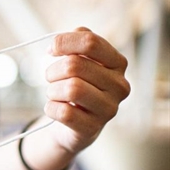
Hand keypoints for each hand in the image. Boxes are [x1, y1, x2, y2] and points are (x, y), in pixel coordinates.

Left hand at [45, 27, 130, 153]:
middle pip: (74, 65)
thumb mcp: (80, 60)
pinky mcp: (93, 128)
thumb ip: (76, 42)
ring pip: (71, 88)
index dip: (63, 42)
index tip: (51, 51)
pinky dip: (51, 108)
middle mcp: (119, 85)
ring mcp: (109, 109)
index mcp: (117, 63)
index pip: (90, 42)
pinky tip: (55, 108)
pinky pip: (64, 112)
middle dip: (53, 70)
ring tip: (55, 93)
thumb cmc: (77, 84)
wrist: (75, 123)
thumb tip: (58, 43)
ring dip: (52, 90)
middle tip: (51, 78)